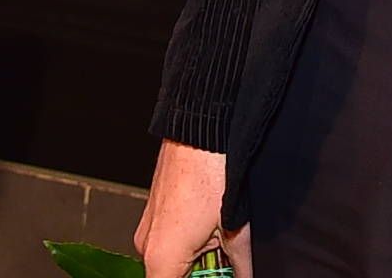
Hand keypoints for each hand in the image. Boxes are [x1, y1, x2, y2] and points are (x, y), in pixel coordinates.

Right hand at [135, 140, 250, 275]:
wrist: (199, 129)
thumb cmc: (211, 172)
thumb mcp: (236, 227)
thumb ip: (240, 264)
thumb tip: (246, 277)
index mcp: (161, 259)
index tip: (218, 276)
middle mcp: (145, 246)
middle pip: (173, 277)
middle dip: (201, 273)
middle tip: (225, 258)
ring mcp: (146, 227)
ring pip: (171, 260)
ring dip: (196, 257)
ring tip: (221, 235)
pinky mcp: (152, 211)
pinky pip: (167, 239)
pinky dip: (188, 240)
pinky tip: (210, 225)